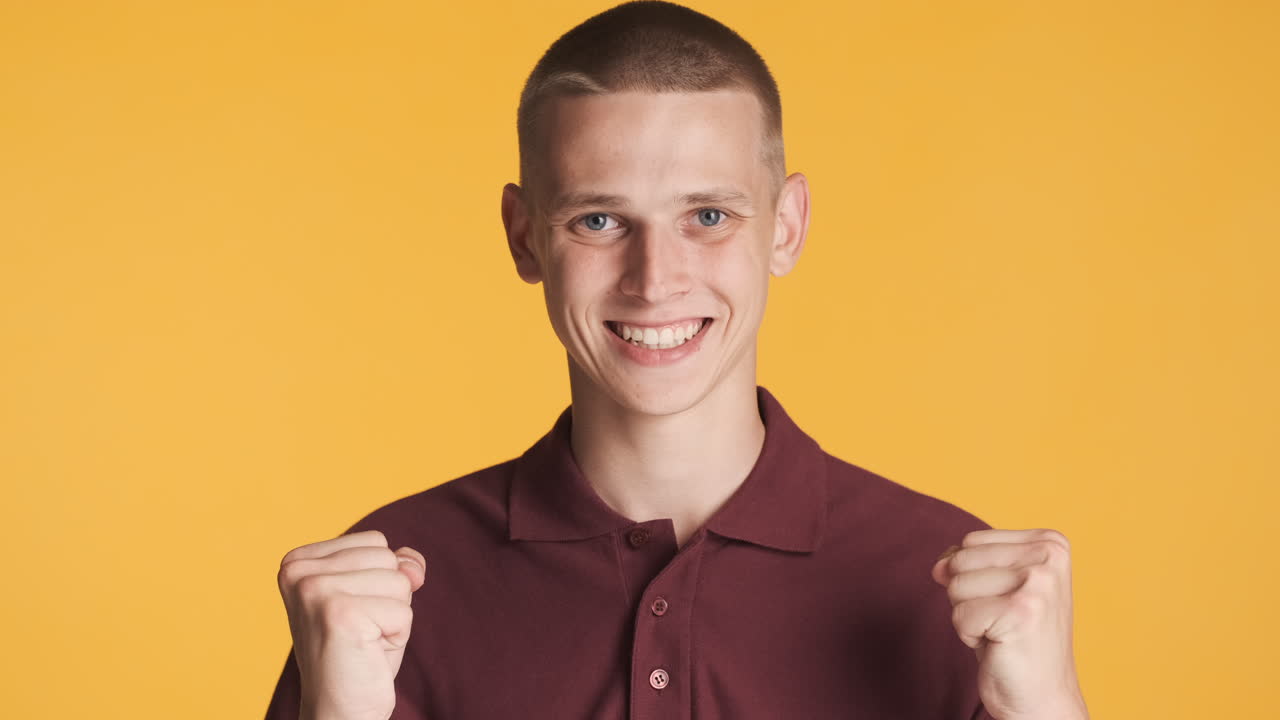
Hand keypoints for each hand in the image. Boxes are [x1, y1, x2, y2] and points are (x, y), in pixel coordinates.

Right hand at [278, 529, 426, 719]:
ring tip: (364, 641)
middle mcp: (298, 571)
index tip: (352, 613)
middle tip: (360, 632)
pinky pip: (403, 612)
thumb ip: (397, 565)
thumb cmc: (359, 652)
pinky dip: (397, 637)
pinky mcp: (339, 614)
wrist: (340, 711)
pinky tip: (368, 653)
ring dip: (393, 617)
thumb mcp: (379, 596)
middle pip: (388, 557)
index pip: (375, 541)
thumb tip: (413, 565)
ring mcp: (315, 590)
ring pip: (399, 581)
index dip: (379, 581)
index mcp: (298, 561)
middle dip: (388, 598)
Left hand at [931, 528, 1087, 719]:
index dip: (975, 577)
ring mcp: (1039, 582)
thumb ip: (966, 563)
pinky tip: (1000, 646)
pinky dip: (970, 635)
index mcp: (1050, 543)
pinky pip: (959, 615)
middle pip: (961, 560)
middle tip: (1003, 620)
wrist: (1042, 696)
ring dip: (969, 616)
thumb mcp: (992, 587)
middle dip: (969, 596)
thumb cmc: (1016, 639)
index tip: (1008, 602)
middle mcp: (1050, 556)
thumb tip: (939, 566)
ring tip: (1002, 632)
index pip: (971, 541)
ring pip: (956, 585)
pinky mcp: (1022, 611)